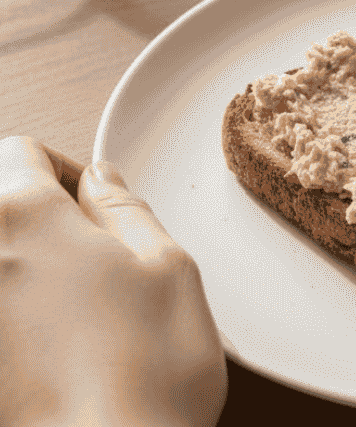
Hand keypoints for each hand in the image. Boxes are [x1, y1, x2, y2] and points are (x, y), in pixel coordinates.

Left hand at [0, 136, 226, 426]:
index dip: (64, 171)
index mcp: (19, 213)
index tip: (90, 206)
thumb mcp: (168, 268)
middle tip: (91, 267)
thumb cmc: (147, 376)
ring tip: (71, 319)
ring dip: (26, 274)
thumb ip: (125, 209)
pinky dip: (15, 317)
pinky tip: (47, 354)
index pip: (22, 151)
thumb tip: (100, 180)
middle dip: (40, 224)